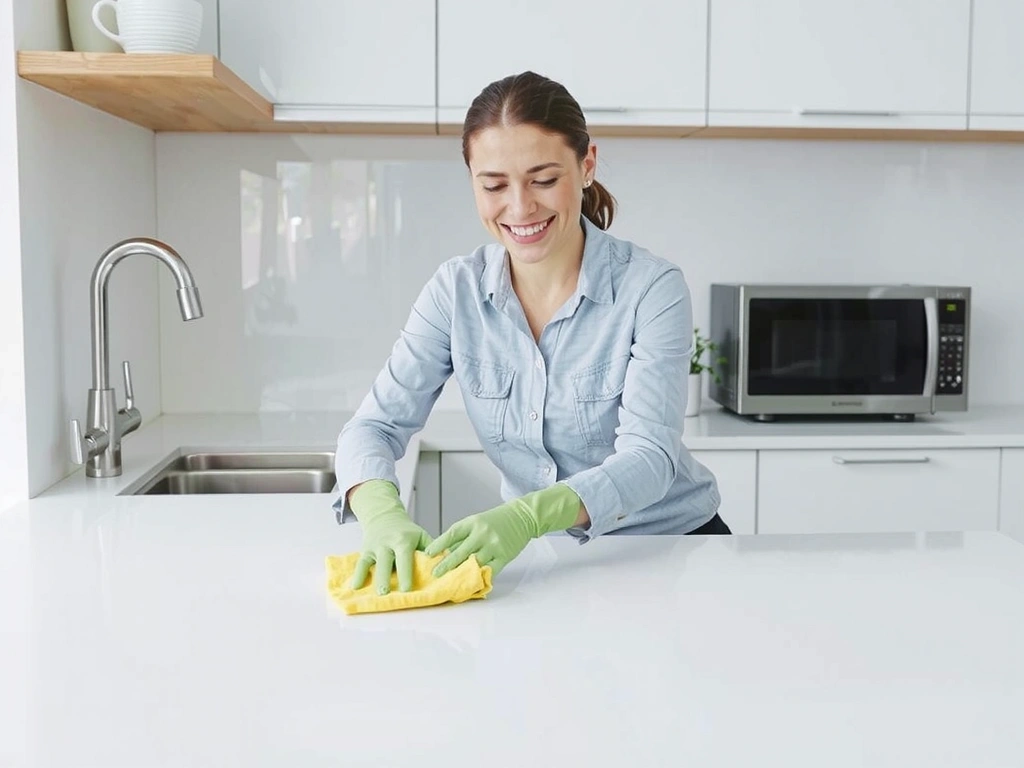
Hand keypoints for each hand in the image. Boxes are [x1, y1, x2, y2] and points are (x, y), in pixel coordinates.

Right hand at [348, 480, 431, 593]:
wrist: (385, 517)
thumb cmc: (407, 531)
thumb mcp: (421, 535)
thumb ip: (433, 549)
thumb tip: (449, 563)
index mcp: (403, 540)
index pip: (404, 558)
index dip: (406, 573)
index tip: (407, 588)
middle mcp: (387, 542)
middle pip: (385, 561)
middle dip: (385, 576)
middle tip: (386, 592)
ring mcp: (374, 546)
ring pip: (371, 563)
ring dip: (372, 577)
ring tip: (374, 593)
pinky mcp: (365, 550)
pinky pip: (360, 563)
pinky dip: (357, 575)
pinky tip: (355, 587)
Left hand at [425, 483, 580, 578]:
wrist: (521, 517)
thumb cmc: (494, 521)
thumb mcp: (476, 522)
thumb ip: (462, 537)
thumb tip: (445, 554)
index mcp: (472, 523)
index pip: (452, 534)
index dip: (439, 544)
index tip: (428, 554)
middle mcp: (482, 533)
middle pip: (461, 552)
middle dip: (446, 565)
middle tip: (435, 574)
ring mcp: (494, 545)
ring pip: (474, 563)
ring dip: (462, 574)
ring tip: (452, 582)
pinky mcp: (504, 555)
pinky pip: (489, 570)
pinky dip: (480, 577)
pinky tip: (472, 584)